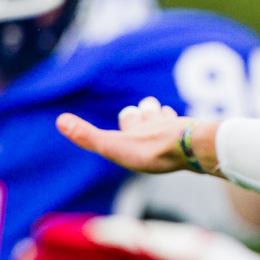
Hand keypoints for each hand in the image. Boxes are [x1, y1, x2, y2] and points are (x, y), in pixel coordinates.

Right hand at [56, 96, 214, 174]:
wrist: (189, 150)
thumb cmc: (150, 150)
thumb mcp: (113, 146)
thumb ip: (88, 136)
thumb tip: (60, 120)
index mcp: (139, 128)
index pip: (130, 118)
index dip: (129, 118)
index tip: (129, 115)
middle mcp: (159, 125)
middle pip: (152, 113)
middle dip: (149, 112)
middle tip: (148, 109)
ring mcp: (180, 130)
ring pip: (173, 120)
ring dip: (169, 118)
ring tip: (168, 119)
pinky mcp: (199, 139)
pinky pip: (194, 133)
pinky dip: (191, 132)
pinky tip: (193, 137)